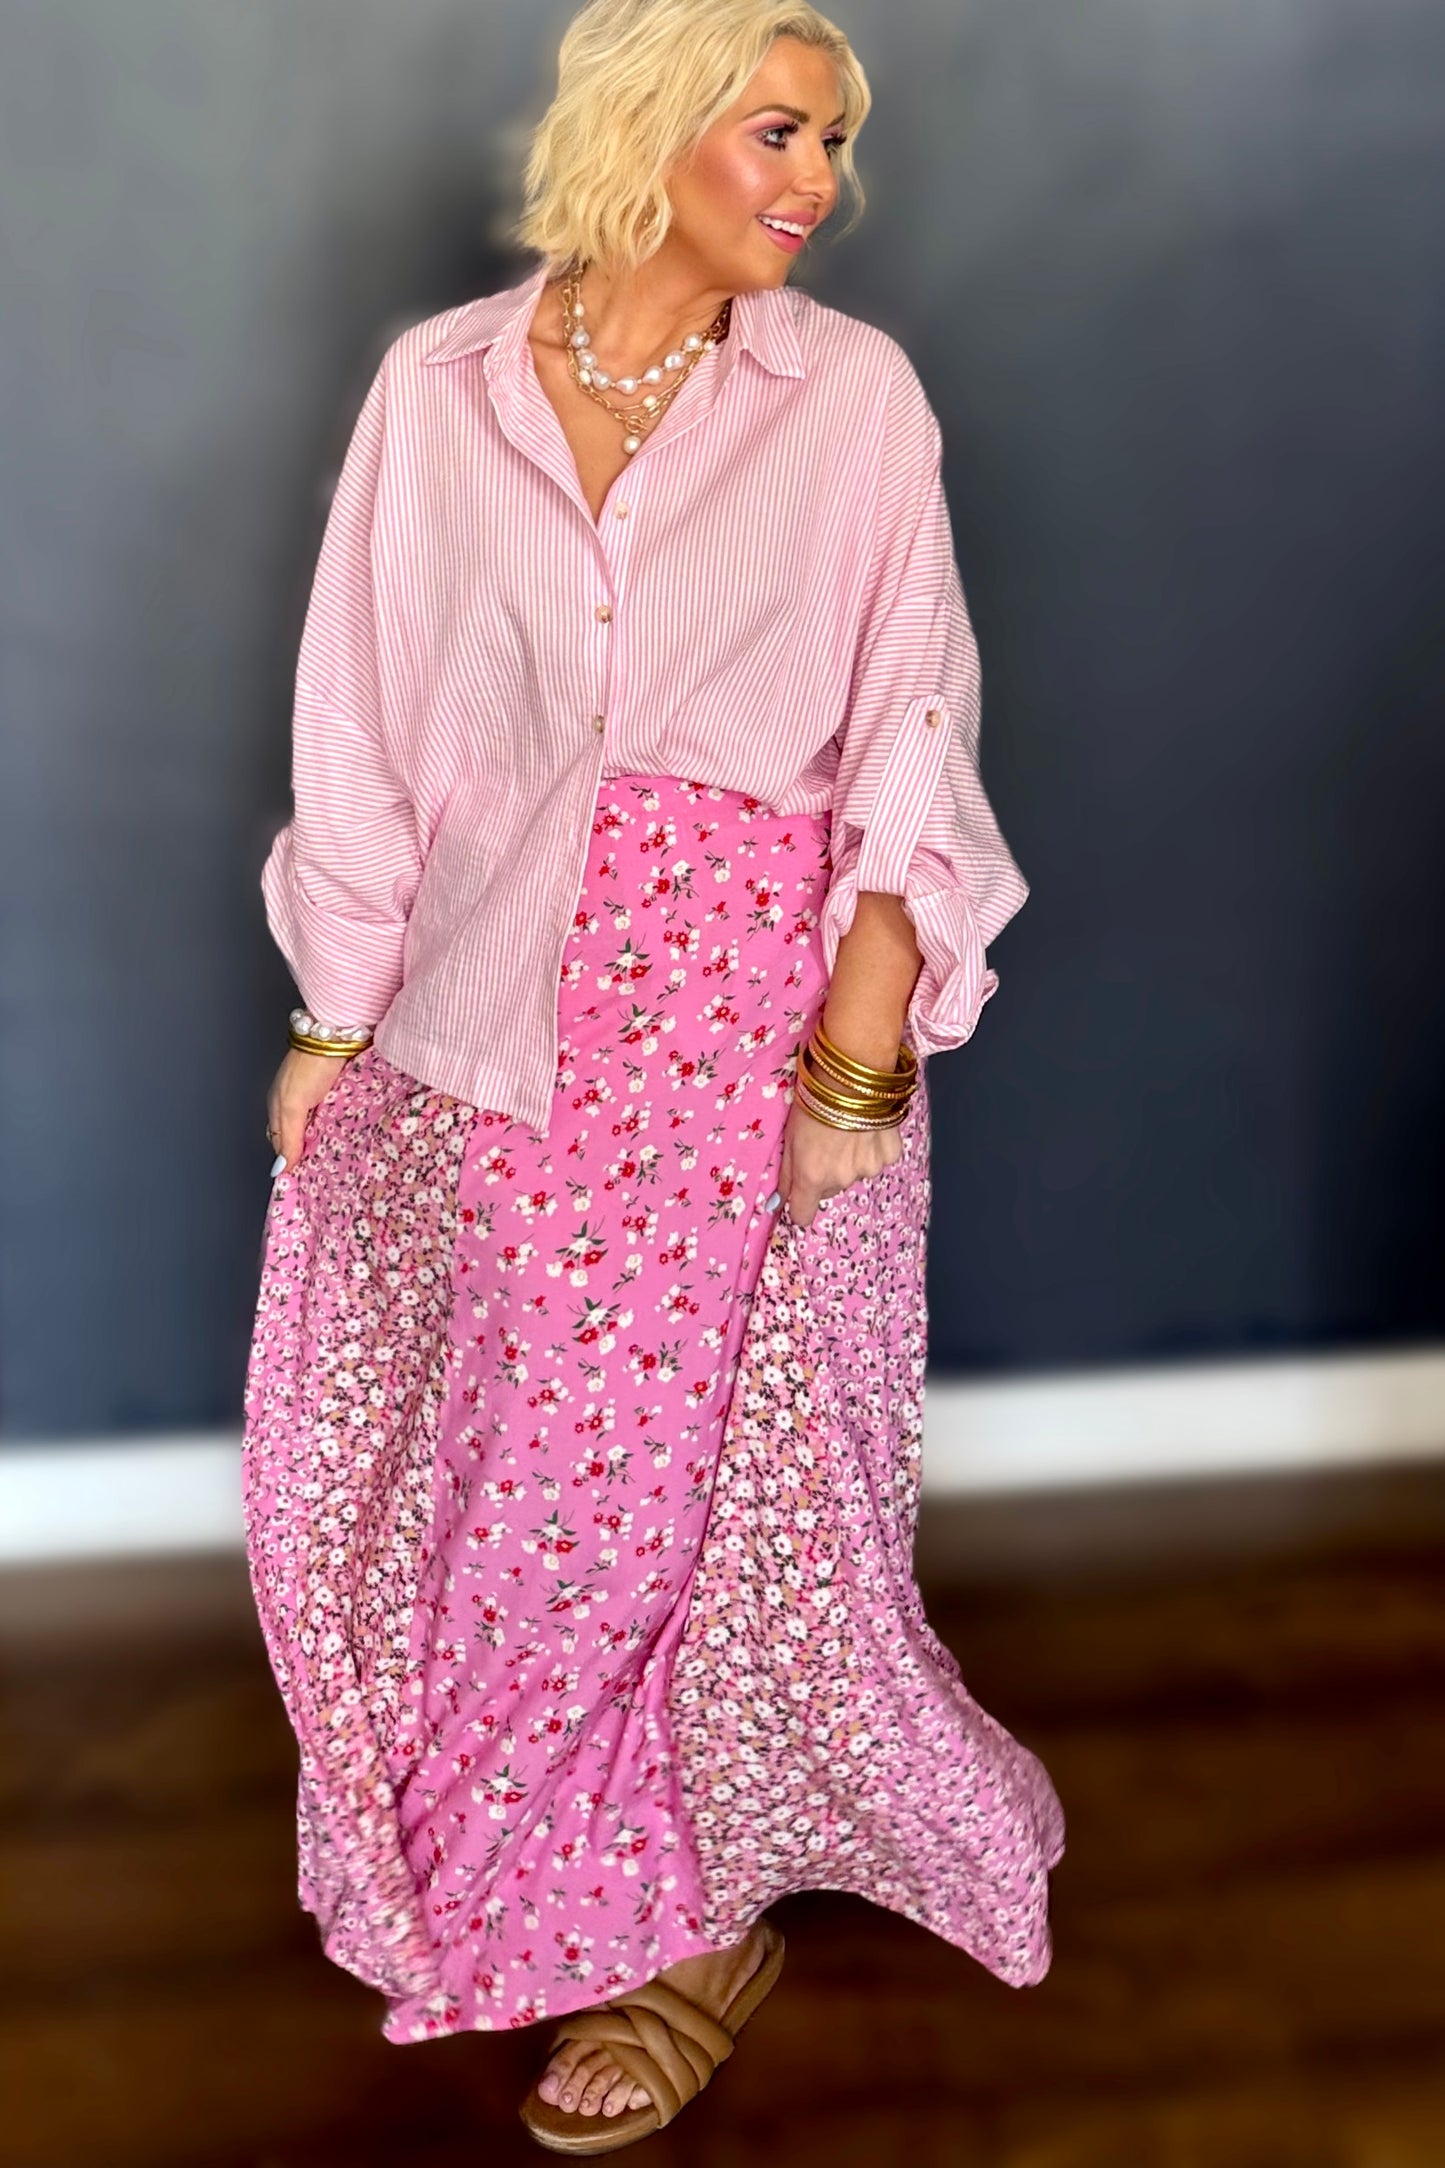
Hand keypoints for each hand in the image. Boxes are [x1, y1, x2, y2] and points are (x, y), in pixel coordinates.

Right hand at [266, 1047, 356, 1173]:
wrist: (337, 1034)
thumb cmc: (310, 1065)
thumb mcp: (293, 1105)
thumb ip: (288, 1136)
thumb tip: (281, 1169)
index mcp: (279, 1107)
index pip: (282, 1144)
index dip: (291, 1161)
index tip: (302, 1181)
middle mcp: (298, 1103)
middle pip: (301, 1137)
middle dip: (310, 1153)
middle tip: (323, 1174)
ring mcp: (319, 1097)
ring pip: (321, 1128)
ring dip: (328, 1141)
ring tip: (338, 1159)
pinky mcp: (339, 1091)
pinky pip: (338, 1117)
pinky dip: (342, 1127)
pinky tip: (349, 1136)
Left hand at [776, 1097, 903, 1227]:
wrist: (851, 1077)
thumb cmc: (813, 1102)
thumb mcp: (789, 1137)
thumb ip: (786, 1173)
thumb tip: (778, 1202)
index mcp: (811, 1177)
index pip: (803, 1215)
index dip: (800, 1204)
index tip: (800, 1193)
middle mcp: (840, 1179)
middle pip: (829, 1190)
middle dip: (825, 1174)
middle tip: (824, 1143)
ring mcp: (868, 1169)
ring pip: (855, 1174)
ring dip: (851, 1160)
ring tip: (847, 1130)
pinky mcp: (889, 1155)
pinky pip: (877, 1160)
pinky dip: (872, 1148)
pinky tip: (866, 1127)